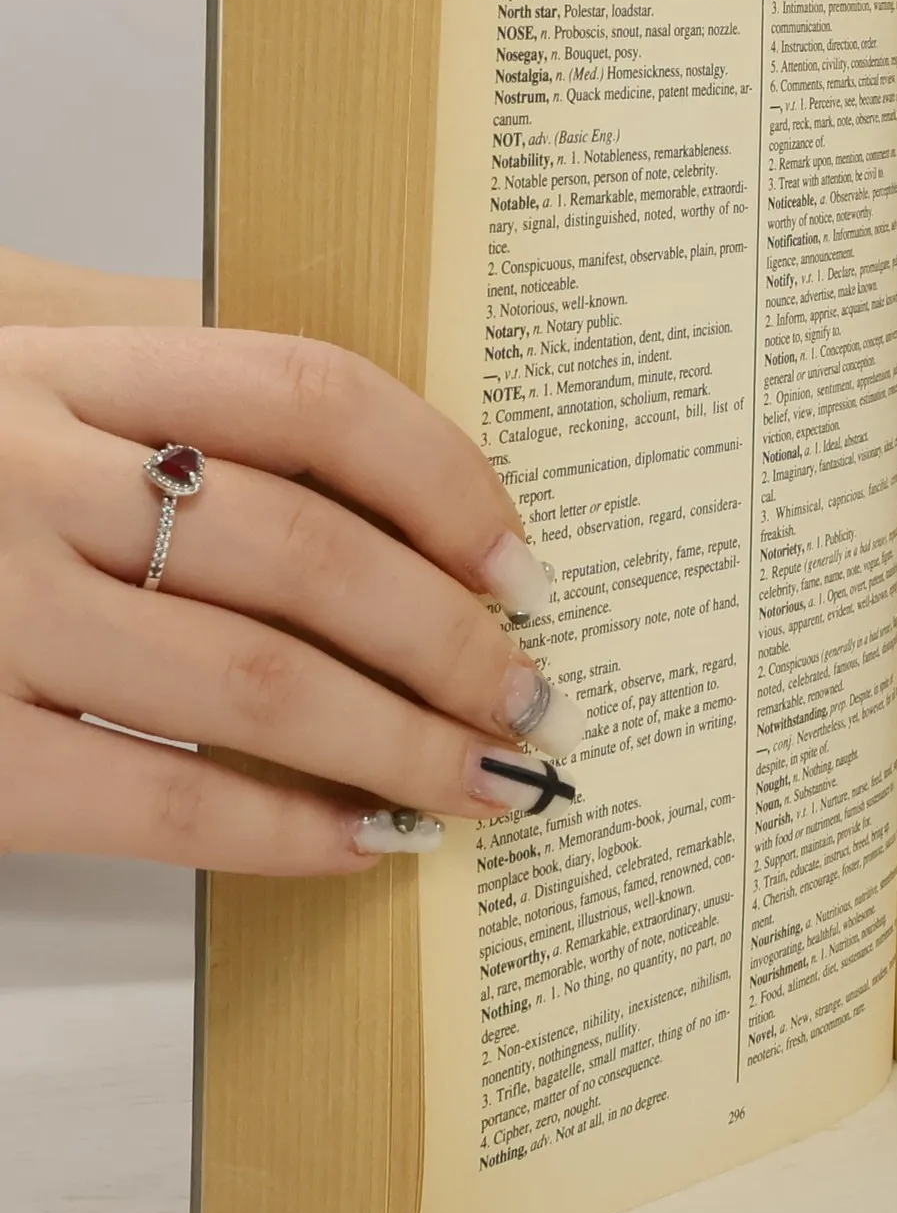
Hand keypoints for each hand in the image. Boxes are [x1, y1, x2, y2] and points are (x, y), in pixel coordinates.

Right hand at [0, 327, 582, 873]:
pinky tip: (360, 844)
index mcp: (58, 368)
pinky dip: (284, 830)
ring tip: (480, 782)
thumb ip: (155, 379)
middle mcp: (21, 472)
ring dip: (400, 745)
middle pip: (309, 552)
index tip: (520, 564)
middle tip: (528, 698)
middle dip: (450, 642)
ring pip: (257, 680)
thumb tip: (381, 465)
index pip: (310, 396)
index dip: (444, 483)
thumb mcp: (8, 369)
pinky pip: (161, 794)